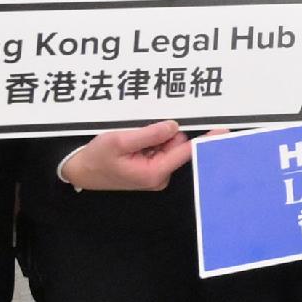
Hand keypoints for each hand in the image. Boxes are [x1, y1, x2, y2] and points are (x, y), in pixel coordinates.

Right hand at [56, 121, 193, 193]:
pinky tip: (133, 141)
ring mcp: (156, 172)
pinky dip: (150, 141)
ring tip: (131, 138)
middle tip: (138, 131)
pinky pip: (159, 148)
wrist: (80, 171)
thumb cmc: (96, 158)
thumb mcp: (119, 141)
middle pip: (177, 145)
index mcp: (155, 172)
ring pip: (168, 145)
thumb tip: (174, 126)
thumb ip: (149, 134)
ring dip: (154, 136)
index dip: (204, 139)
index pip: (186, 152)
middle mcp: (160, 175)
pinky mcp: (150, 167)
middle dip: (163, 134)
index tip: (222, 131)